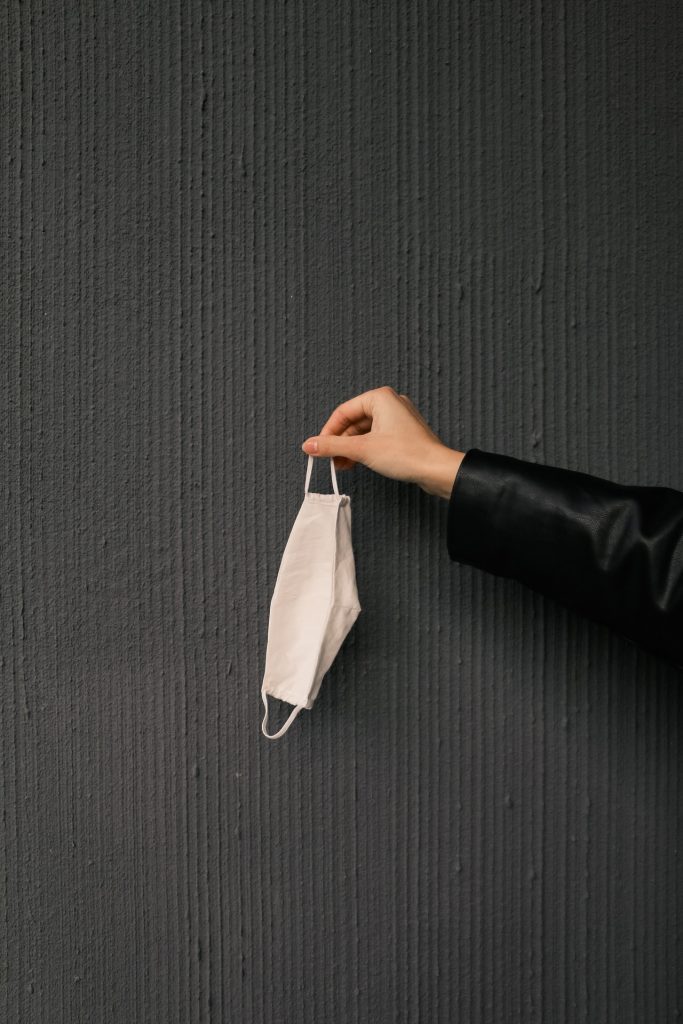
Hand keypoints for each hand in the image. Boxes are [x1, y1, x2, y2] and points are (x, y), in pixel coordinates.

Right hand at [301, 386, 464, 498]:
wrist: (437, 470)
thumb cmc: (406, 454)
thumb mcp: (362, 449)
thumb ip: (332, 446)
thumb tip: (308, 445)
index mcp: (380, 398)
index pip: (343, 412)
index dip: (328, 432)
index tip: (318, 449)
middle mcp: (390, 403)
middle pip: (354, 421)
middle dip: (340, 442)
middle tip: (330, 460)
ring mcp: (398, 418)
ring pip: (365, 430)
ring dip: (351, 448)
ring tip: (342, 466)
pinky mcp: (403, 432)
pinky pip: (376, 437)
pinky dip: (364, 449)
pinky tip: (357, 463)